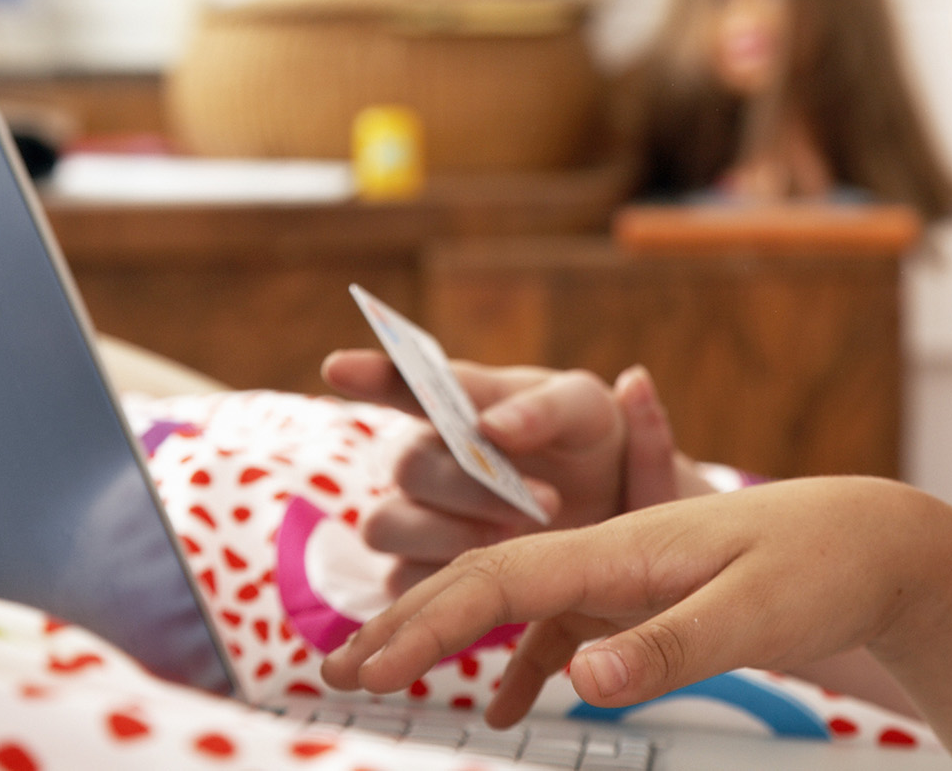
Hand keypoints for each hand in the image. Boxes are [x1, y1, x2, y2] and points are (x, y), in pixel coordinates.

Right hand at [319, 477, 939, 727]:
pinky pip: (561, 630)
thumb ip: (670, 645)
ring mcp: (623, 577)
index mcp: (623, 545)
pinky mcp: (644, 601)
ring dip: (446, 636)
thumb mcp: (756, 612)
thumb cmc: (823, 562)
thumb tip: (582, 681)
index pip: (502, 580)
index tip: (369, 669)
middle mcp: (609, 554)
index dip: (428, 626)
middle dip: (409, 624)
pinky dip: (521, 664)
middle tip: (339, 674)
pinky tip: (504, 706)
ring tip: (385, 675)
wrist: (877, 539)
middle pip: (487, 582)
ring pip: (513, 603)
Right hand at [320, 350, 681, 591]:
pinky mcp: (418, 574)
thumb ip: (544, 409)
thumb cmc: (590, 442)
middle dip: (469, 486)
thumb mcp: (585, 410)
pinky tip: (488, 583)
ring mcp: (416, 516)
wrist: (613, 508)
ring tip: (520, 543)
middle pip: (408, 465)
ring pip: (387, 527)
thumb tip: (491, 426)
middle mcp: (426, 456)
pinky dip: (440, 586)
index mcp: (458, 402)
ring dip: (451, 535)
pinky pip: (400, 583)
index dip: (368, 374)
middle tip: (547, 501)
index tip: (338, 365)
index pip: (402, 381)